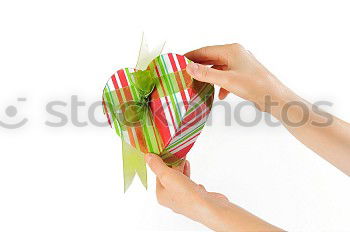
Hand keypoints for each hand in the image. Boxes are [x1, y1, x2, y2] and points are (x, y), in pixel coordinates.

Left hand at [145, 153, 281, 230]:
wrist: (215, 209)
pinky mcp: (197, 194)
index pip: (158, 173)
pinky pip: (189, 180)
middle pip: (168, 175)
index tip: (163, 146)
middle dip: (171, 162)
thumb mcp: (171, 178)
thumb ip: (159, 166)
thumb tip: (146, 156)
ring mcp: (186, 196)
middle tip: (174, 146)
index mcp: (163, 194)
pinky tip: (190, 165)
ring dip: (180, 166)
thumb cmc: (191, 196)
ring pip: (179, 177)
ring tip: (183, 154)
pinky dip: (188, 172)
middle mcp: (172, 197)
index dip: (160, 160)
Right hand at [185, 43, 287, 110]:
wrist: (274, 97)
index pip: (206, 50)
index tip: (180, 61)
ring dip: (210, 77)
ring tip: (199, 84)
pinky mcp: (243, 75)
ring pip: (219, 68)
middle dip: (200, 66)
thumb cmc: (255, 85)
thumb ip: (206, 74)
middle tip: (186, 73)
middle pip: (212, 58)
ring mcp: (240, 65)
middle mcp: (236, 54)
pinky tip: (220, 94)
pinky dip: (221, 84)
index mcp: (232, 50)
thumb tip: (189, 67)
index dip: (192, 56)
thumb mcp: (226, 80)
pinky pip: (226, 77)